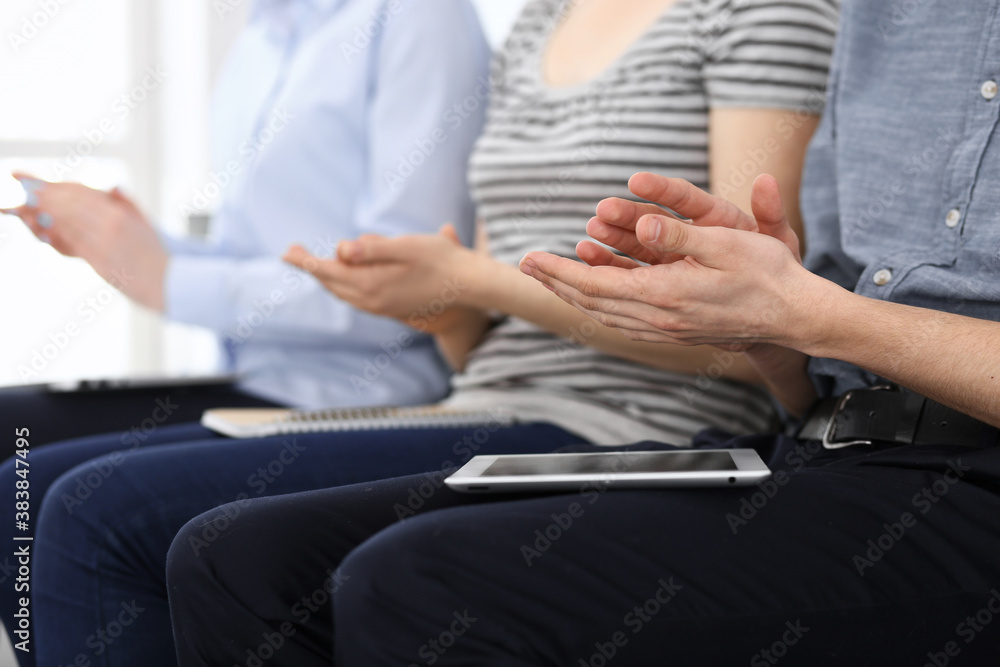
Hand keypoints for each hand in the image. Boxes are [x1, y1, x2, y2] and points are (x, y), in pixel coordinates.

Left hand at [0, 174, 167, 311]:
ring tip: (27, 206)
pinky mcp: (99, 262)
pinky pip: (72, 245)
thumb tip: (113, 188)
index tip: (42, 183)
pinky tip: (43, 230)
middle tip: (25, 189)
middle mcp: (110, 226)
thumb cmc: (157, 255)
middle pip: (70, 205)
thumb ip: (128, 204)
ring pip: (67, 223)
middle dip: (45, 196)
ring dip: (44, 213)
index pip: (83, 194)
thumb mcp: (146, 224)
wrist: (168, 282)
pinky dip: (55, 235)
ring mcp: (104, 245)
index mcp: (120, 215)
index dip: (59, 187)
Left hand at [283, 224, 478, 332]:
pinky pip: (357, 298)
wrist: (468, 286)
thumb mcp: (406, 246)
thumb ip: (373, 249)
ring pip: (344, 292)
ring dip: (328, 277)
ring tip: (312, 263)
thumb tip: (342, 249)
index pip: (329, 271)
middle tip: (293, 251)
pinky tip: (344, 278)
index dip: (306, 261)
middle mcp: (373, 300)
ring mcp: (382, 307)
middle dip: (313, 267)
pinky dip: (343, 285)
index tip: (286, 252)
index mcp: (372, 284)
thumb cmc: (441, 260)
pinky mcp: (390, 309)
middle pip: (332, 283)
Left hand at [519, 174, 826, 348]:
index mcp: (666, 294)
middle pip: (592, 302)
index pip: (596, 285)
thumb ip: (679, 235)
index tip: (531, 257)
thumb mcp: (726, 243)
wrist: (794, 316)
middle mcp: (659, 318)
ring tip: (551, 278)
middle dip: (556, 283)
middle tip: (526, 266)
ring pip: (605, 315)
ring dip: (573, 295)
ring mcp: (666, 329)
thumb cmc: (767, 274)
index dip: (559, 272)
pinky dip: (598, 306)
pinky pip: (623, 321)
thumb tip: (641, 224)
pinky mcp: (675, 331)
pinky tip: (593, 297)